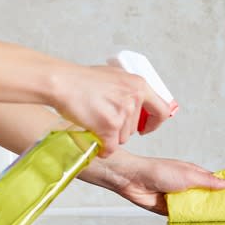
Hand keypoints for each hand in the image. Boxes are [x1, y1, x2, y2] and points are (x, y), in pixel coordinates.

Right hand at [51, 65, 170, 157]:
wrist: (63, 83)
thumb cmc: (82, 80)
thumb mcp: (115, 75)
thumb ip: (130, 89)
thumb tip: (140, 103)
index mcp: (139, 85)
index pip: (162, 110)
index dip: (154, 123)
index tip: (145, 128)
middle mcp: (134, 99)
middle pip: (134, 129)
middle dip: (119, 129)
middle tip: (102, 118)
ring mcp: (122, 113)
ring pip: (122, 139)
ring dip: (109, 137)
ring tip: (94, 120)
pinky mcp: (109, 126)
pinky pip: (110, 147)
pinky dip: (102, 148)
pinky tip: (92, 137)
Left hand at [81, 151, 224, 214]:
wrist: (133, 180)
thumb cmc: (157, 170)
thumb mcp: (188, 174)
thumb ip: (207, 180)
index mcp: (193, 174)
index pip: (213, 183)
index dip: (224, 190)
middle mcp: (187, 187)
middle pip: (206, 198)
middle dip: (215, 205)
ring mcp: (178, 199)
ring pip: (195, 209)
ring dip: (202, 214)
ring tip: (217, 221)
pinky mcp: (169, 210)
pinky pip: (183, 217)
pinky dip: (189, 220)